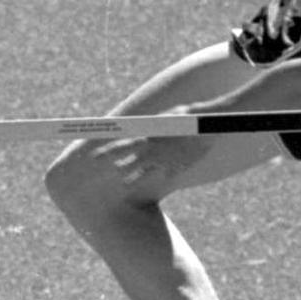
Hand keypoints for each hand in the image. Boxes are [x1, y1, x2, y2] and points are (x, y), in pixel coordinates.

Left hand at [93, 108, 212, 191]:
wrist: (207, 126)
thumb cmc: (186, 116)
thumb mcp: (164, 119)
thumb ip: (151, 128)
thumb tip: (141, 131)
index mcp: (147, 137)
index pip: (121, 146)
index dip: (106, 152)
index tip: (92, 157)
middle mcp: (153, 151)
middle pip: (129, 162)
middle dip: (116, 166)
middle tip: (108, 172)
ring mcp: (165, 162)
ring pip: (143, 173)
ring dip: (132, 178)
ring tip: (124, 183)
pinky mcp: (177, 168)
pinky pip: (167, 173)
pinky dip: (164, 173)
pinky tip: (163, 173)